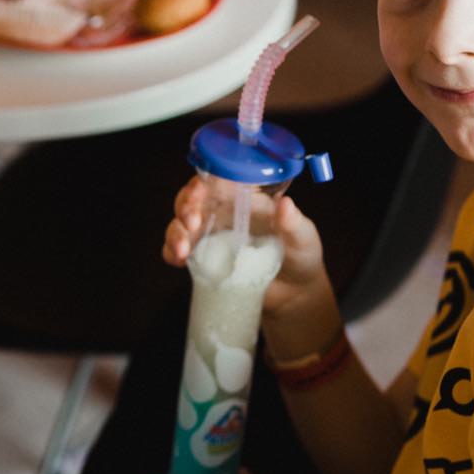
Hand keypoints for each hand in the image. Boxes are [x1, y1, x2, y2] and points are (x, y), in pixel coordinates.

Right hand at [163, 177, 330, 319]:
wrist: (295, 293)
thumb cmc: (301, 256)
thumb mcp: (303, 238)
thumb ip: (293, 223)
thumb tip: (285, 205)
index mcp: (245, 199)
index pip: (217, 180)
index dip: (203, 182)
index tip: (200, 192)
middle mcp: (223, 213)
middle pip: (192, 200)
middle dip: (185, 206)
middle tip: (190, 222)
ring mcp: (211, 236)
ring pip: (180, 224)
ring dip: (175, 232)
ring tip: (181, 249)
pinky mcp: (203, 259)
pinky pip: (178, 251)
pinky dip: (170, 252)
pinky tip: (176, 259)